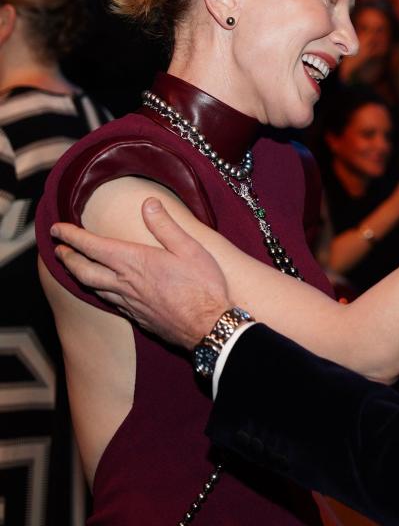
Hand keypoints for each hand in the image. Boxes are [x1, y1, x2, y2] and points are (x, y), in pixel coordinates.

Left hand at [51, 198, 232, 349]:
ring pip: (93, 288)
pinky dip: (98, 291)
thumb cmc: (203, 286)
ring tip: (73, 267)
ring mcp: (129, 303)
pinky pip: (109, 302)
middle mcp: (125, 283)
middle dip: (67, 257)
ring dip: (78, 275)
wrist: (208, 326)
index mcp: (135, 262)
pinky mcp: (137, 317)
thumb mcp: (190, 249)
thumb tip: (148, 203)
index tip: (57, 228)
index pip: (93, 246)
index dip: (72, 236)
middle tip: (58, 248)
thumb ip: (165, 226)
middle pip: (84, 270)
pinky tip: (103, 290)